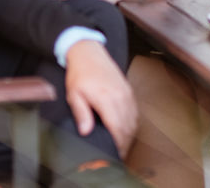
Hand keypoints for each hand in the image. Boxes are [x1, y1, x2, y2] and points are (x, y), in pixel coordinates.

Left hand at [64, 39, 137, 155]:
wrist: (89, 53)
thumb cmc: (80, 74)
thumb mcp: (74, 94)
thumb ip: (81, 113)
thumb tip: (86, 131)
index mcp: (106, 99)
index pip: (117, 128)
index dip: (118, 145)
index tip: (116, 157)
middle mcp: (120, 96)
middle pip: (128, 127)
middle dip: (125, 144)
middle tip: (119, 156)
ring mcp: (127, 93)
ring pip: (134, 120)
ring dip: (130, 135)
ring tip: (122, 146)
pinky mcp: (129, 90)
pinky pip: (135, 111)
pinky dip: (133, 124)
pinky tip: (126, 131)